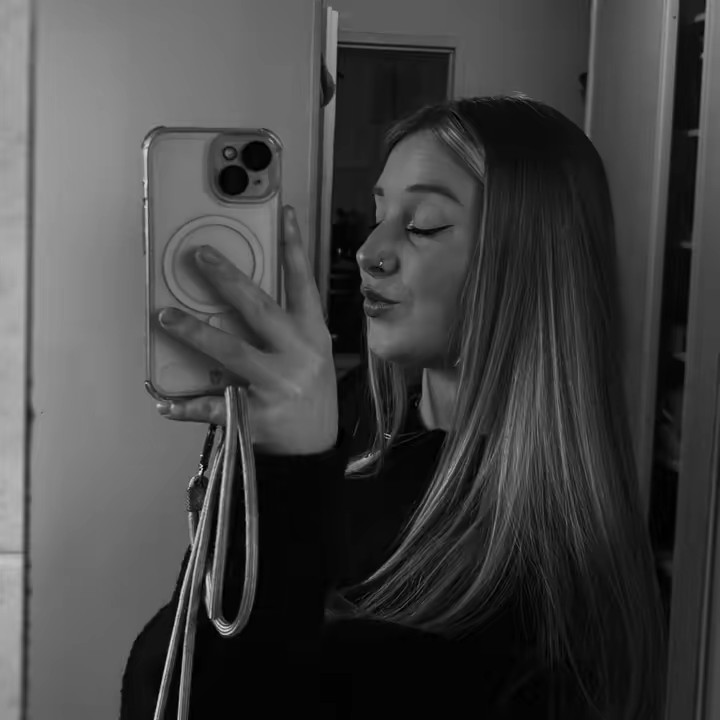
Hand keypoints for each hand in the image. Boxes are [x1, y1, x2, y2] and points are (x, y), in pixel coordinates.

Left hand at [154, 205, 338, 455]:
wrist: (318, 448)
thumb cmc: (311, 393)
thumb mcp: (311, 355)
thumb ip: (286, 328)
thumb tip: (242, 295)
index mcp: (313, 336)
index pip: (304, 285)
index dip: (295, 249)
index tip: (287, 214)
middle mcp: (298, 356)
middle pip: (260, 310)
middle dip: (227, 280)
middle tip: (197, 256)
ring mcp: (279, 386)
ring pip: (232, 352)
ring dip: (196, 332)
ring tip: (165, 315)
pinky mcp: (258, 416)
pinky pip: (216, 408)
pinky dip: (188, 407)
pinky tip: (165, 403)